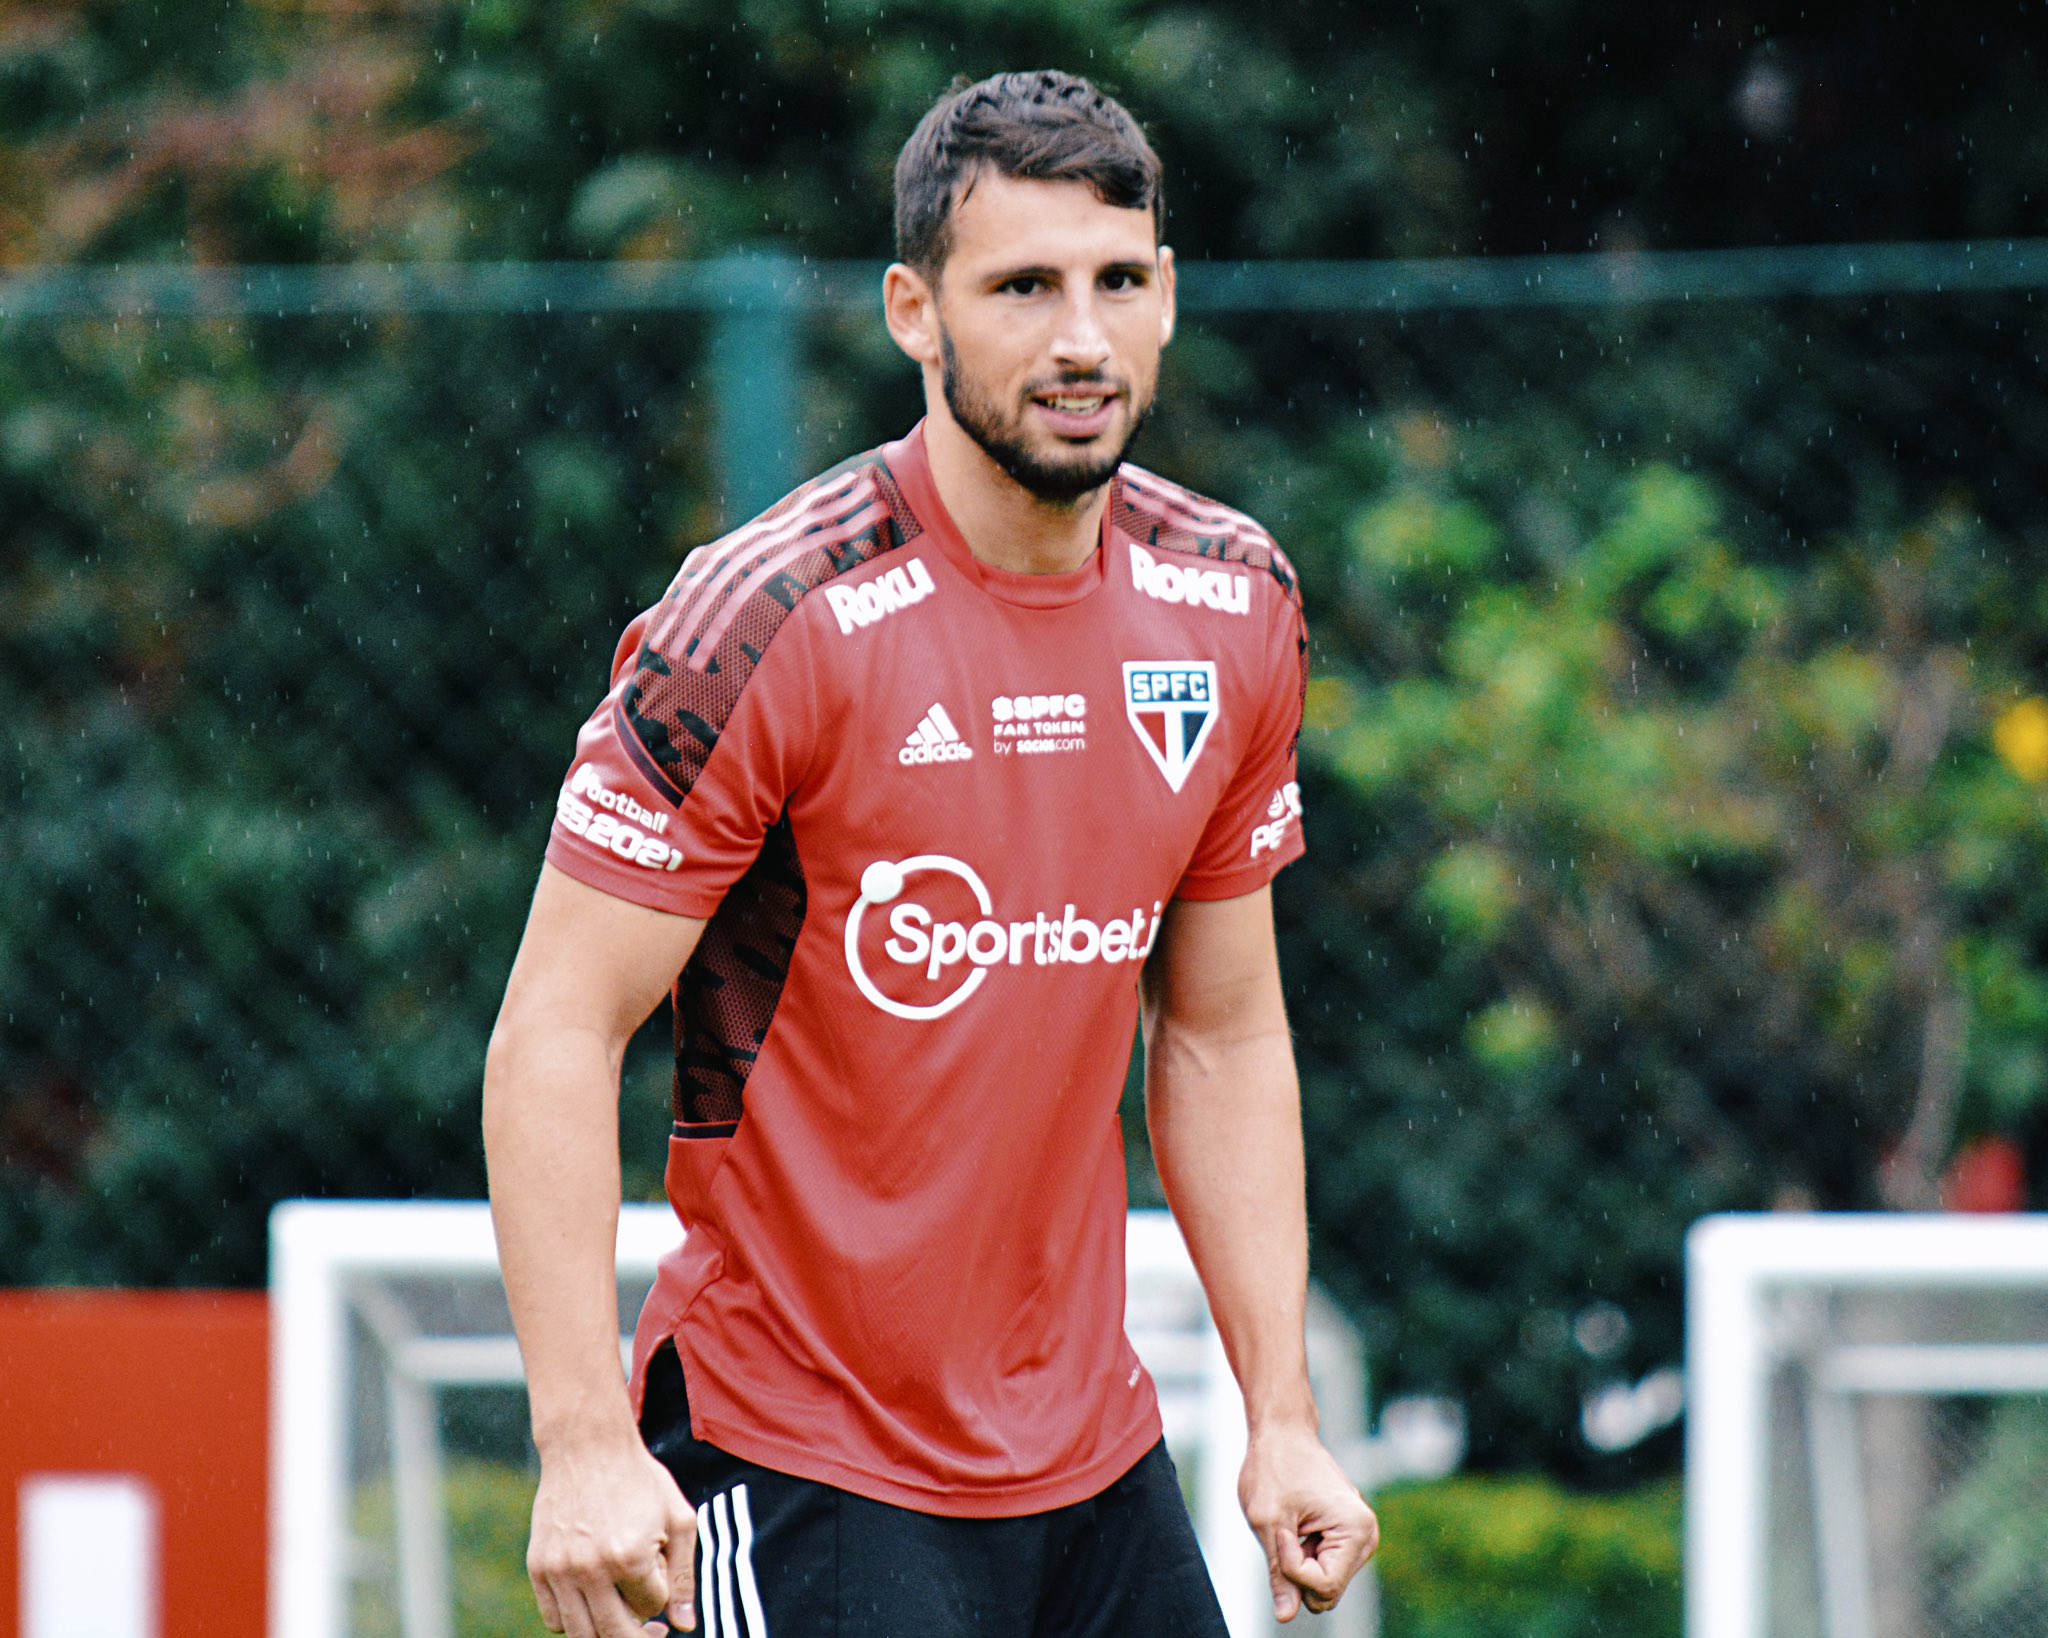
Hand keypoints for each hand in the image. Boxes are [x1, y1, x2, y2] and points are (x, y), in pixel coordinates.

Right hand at [527, 1432, 697, 1636]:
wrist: (588, 1447)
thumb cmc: (640, 1480)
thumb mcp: (678, 1519)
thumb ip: (684, 1577)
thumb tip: (684, 1626)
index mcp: (630, 1557)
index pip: (651, 1608)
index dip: (659, 1593)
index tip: (657, 1569)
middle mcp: (590, 1569)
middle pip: (616, 1634)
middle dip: (639, 1633)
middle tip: (649, 1625)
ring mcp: (560, 1570)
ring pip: (582, 1634)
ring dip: (606, 1631)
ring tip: (620, 1610)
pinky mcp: (538, 1567)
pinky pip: (554, 1619)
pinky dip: (575, 1621)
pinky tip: (592, 1599)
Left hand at [1238, 1424, 1379, 1621]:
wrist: (1283, 1432)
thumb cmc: (1275, 1467)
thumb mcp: (1268, 1520)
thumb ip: (1279, 1573)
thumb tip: (1286, 1616)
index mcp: (1357, 1530)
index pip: (1323, 1587)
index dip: (1292, 1568)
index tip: (1281, 1531)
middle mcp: (1366, 1536)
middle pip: (1326, 1591)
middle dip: (1297, 1569)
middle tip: (1284, 1529)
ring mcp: (1358, 1537)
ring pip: (1322, 1581)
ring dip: (1299, 1560)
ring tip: (1291, 1522)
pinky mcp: (1346, 1536)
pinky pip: (1321, 1566)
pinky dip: (1303, 1552)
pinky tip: (1297, 1522)